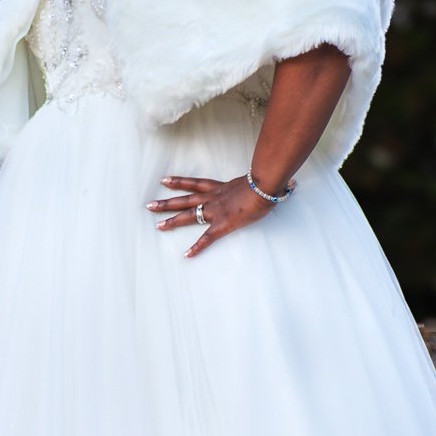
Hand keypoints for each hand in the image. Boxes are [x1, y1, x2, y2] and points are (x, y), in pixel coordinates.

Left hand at [146, 173, 275, 257]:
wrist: (265, 185)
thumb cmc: (266, 181)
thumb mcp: (260, 179)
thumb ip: (264, 181)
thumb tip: (286, 183)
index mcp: (220, 187)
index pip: (195, 183)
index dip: (179, 182)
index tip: (164, 180)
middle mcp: (213, 198)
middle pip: (185, 200)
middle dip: (166, 203)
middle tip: (149, 206)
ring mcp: (216, 211)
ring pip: (189, 216)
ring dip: (172, 221)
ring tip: (157, 226)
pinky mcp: (223, 225)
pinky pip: (207, 238)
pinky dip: (197, 248)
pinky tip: (186, 255)